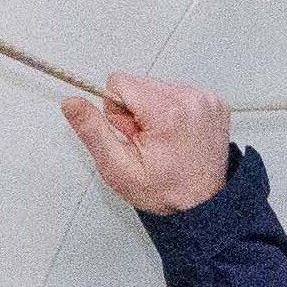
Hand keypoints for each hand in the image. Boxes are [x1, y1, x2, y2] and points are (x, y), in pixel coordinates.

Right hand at [63, 72, 231, 213]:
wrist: (201, 204)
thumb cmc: (165, 191)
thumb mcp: (118, 168)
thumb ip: (92, 130)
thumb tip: (72, 103)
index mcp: (167, 112)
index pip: (120, 82)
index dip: (116, 111)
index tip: (131, 134)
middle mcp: (191, 100)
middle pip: (139, 83)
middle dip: (135, 110)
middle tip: (147, 142)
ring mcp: (206, 100)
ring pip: (158, 87)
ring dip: (154, 111)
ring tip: (163, 141)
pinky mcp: (214, 102)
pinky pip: (178, 92)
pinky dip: (173, 111)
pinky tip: (177, 136)